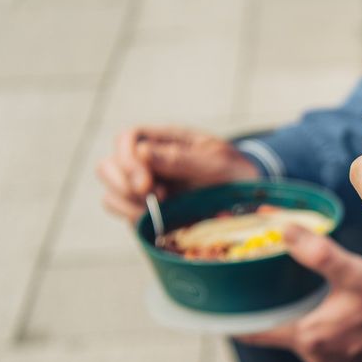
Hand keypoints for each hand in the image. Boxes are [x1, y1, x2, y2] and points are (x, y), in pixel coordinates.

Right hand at [97, 125, 258, 220]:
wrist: (252, 198)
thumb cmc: (236, 172)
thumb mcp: (217, 161)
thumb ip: (181, 158)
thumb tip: (142, 153)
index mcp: (164, 141)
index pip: (127, 139)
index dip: (129, 160)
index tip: (146, 184)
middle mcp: (148, 163)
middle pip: (109, 165)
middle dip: (123, 184)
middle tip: (154, 198)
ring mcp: (146, 188)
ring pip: (112, 192)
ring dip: (126, 203)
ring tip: (156, 211)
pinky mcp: (148, 211)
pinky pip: (124, 212)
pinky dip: (131, 218)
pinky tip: (155, 222)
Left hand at [237, 227, 361, 361]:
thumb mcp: (354, 272)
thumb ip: (317, 253)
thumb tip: (283, 228)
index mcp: (310, 337)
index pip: (254, 333)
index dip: (231, 317)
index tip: (215, 300)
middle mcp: (315, 353)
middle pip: (272, 332)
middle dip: (262, 308)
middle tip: (248, 280)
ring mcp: (330, 357)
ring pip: (294, 334)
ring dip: (287, 313)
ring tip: (277, 287)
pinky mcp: (344, 354)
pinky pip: (313, 337)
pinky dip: (307, 320)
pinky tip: (310, 300)